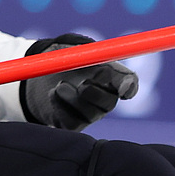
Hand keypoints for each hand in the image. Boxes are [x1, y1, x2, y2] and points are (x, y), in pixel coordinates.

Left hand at [23, 34, 139, 129]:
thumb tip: (93, 59)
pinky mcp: (73, 125)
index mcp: (112, 76)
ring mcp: (90, 114)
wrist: (44, 72)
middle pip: (109, 103)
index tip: (121, 86)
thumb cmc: (65, 58)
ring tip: (59, 85)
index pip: (130, 84)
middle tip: (82, 85)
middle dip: (96, 94)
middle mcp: (105, 98)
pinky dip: (60, 106)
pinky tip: (53, 94)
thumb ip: (86, 53)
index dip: (129, 86)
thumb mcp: (73, 50)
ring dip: (72, 99)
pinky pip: (71, 123)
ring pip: (89, 114)